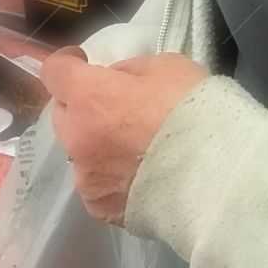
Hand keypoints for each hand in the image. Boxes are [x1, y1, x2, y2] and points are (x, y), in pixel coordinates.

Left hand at [40, 46, 210, 226]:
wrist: (212, 171)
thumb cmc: (191, 108)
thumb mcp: (167, 66)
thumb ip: (130, 71)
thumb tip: (115, 82)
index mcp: (90, 97)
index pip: (55, 72)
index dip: (68, 62)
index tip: (83, 61)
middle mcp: (77, 138)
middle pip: (62, 113)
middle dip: (80, 104)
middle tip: (113, 104)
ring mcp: (86, 177)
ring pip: (79, 151)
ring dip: (96, 142)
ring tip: (133, 148)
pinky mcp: (99, 206)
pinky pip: (96, 183)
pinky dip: (110, 175)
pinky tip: (140, 175)